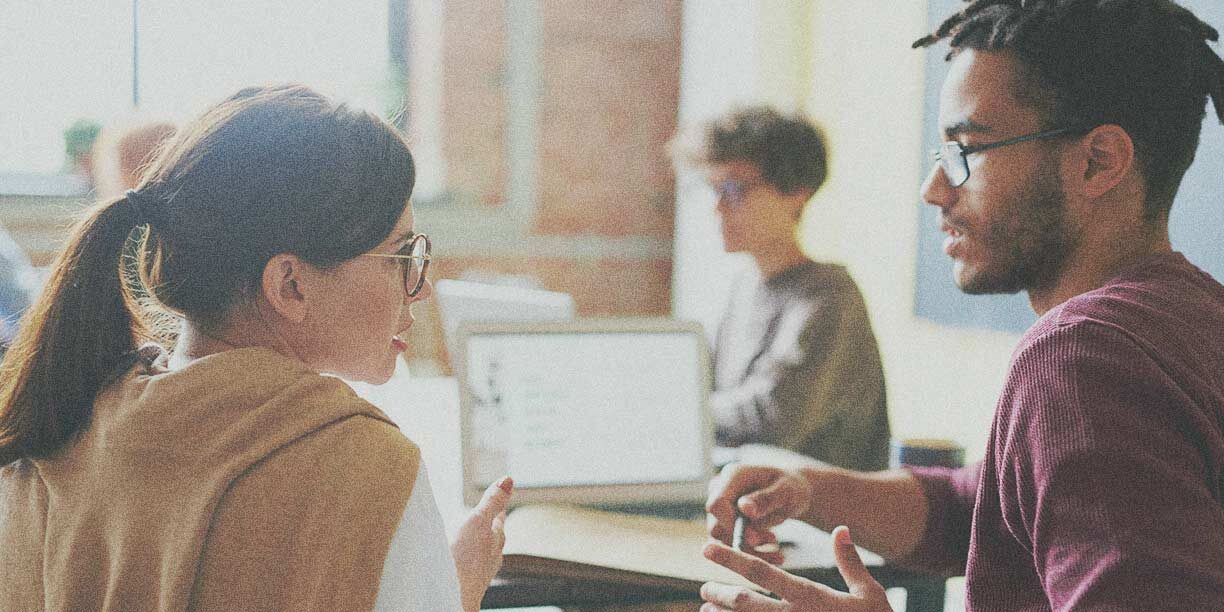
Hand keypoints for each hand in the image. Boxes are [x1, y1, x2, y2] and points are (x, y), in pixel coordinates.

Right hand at [450, 476, 512, 611]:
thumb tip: (509, 480)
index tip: (502, 496)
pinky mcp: (468, 583)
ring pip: (484, 553)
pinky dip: (467, 559)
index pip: (499, 517)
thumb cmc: (464, 560)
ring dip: (478, 544)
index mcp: (496, 537)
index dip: (498, 507)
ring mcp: (481, 571)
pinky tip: (461, 564)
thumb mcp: (477, 520)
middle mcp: (492, 555)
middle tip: (488, 517)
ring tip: (474, 540)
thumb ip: (492, 502)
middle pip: (493, 536)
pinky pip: (471, 567)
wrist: (452, 596)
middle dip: (489, 526)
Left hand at [700, 526, 890, 610]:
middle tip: (704, 588)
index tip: (707, 548)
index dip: (731, 558)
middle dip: (719, 593)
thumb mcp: (870, 593)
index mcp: (810, 597)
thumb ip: (850, 561)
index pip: (761, 572)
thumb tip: (840, 529)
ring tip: (707, 610)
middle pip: (743, 604)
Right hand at [707, 464, 813, 546]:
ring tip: (777, 549)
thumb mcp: (786, 491)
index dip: (730, 525)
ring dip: (749, 550)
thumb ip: (765, 498)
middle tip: (772, 540)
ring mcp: (719, 508)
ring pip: (723, 541)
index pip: (716, 504)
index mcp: (732, 476)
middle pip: (717, 526)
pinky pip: (730, 546)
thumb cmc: (790, 487)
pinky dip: (752, 554)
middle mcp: (719, 491)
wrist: (789, 492)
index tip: (754, 538)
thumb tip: (744, 508)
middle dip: (744, 540)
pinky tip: (774, 555)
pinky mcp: (723, 524)